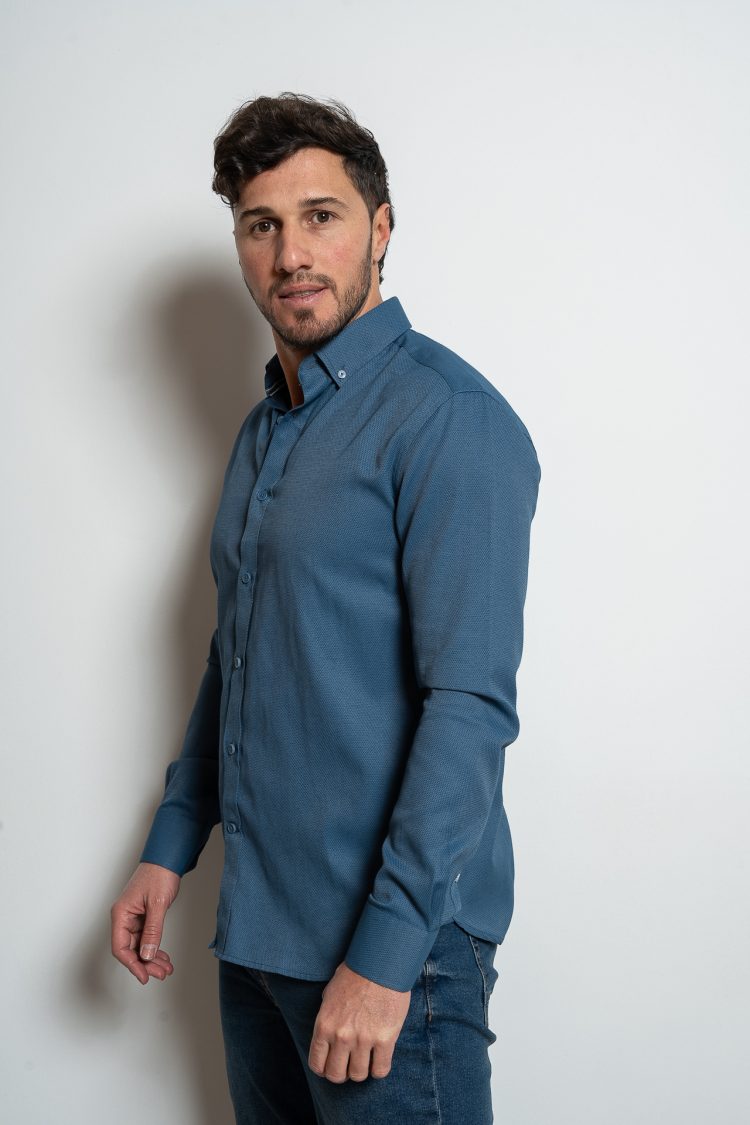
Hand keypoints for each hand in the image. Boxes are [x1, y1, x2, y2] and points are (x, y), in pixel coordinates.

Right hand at [110, 861, 180, 984]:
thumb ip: (152, 930)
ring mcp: (134, 918)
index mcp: (121, 914)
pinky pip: (147, 938)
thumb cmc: (158, 875)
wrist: (167, 859)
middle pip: (130, 949)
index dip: (132, 964)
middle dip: (145, 964)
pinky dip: (155, 948)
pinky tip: (163, 957)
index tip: (144, 976)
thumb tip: (147, 954)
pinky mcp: (143, 917)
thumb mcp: (157, 904)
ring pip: (140, 946)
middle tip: (161, 973)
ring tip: (165, 969)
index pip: (120, 947)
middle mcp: (124, 918)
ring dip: (152, 958)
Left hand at [308, 962, 410, 1082]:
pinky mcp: (385, 1039)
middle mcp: (341, 1036)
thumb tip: (329, 1035)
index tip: (332, 1065)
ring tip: (366, 1059)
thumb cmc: (355, 975)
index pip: (317, 1064)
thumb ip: (328, 1018)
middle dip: (342, 1073)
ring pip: (358, 1075)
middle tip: (349, 1064)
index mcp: (324, 1025)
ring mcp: (363, 1039)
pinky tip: (380, 1058)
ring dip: (362, 1070)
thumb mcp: (330, 994)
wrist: (380, 963)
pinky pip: (380, 1070)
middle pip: (336, 1075)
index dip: (324, 1069)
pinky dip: (379, 1069)